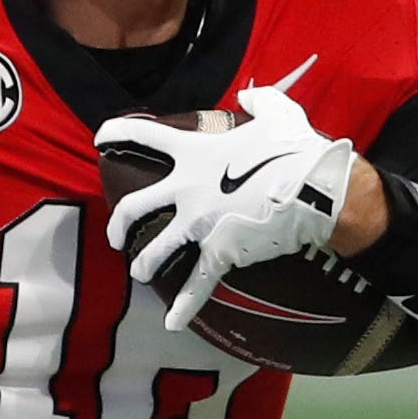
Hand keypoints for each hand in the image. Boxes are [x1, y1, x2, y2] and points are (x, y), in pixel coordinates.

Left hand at [101, 85, 359, 335]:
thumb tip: (249, 95)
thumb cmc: (297, 148)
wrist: (318, 187)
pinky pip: (196, 286)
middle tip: (116, 233)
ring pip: (155, 250)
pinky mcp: (220, 252)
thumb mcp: (278, 111)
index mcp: (195, 152)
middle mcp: (187, 189)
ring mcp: (199, 224)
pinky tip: (171, 323)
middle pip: (134, 206)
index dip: (116, 132)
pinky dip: (184, 308)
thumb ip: (257, 100)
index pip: (145, 136)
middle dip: (119, 221)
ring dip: (143, 264)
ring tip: (138, 272)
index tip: (100, 136)